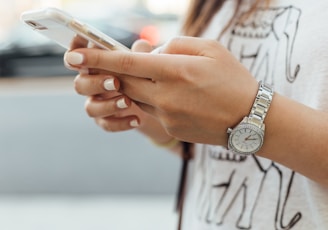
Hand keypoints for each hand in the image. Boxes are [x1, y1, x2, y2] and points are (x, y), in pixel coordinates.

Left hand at [64, 36, 258, 145]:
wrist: (251, 120)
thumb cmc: (234, 79)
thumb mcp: (210, 49)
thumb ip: (175, 45)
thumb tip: (149, 51)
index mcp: (176, 71)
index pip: (126, 63)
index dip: (97, 58)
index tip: (74, 56)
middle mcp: (166, 95)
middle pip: (124, 81)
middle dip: (112, 72)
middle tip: (109, 64)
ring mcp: (167, 116)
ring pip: (137, 96)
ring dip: (138, 85)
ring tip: (162, 78)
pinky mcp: (170, 128)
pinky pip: (152, 110)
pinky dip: (154, 99)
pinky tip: (177, 96)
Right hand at [65, 39, 178, 145]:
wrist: (154, 103)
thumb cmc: (143, 75)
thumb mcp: (144, 62)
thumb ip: (141, 53)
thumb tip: (142, 45)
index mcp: (96, 64)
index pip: (77, 55)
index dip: (75, 51)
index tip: (80, 52)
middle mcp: (92, 83)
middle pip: (80, 84)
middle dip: (96, 83)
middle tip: (115, 82)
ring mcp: (97, 103)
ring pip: (90, 108)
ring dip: (107, 105)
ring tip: (128, 102)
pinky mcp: (106, 120)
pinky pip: (106, 124)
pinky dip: (120, 123)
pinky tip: (137, 119)